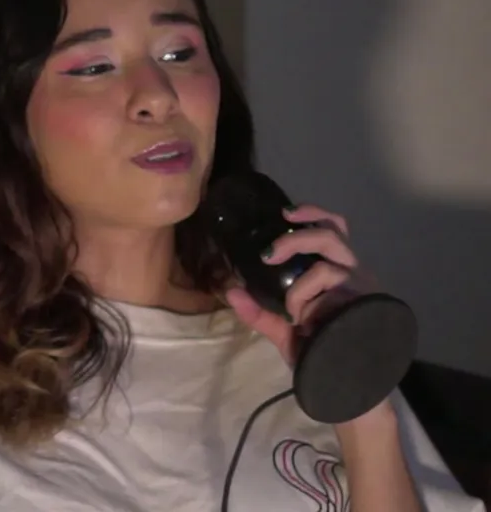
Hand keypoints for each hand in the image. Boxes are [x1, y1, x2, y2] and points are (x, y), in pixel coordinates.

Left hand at [224, 204, 376, 366]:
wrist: (348, 382)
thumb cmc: (321, 352)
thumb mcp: (284, 331)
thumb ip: (260, 312)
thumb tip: (230, 292)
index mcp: (338, 271)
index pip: (333, 229)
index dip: (313, 214)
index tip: (285, 212)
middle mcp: (353, 271)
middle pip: (331, 232)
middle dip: (296, 236)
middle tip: (270, 253)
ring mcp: (360, 283)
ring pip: (331, 256)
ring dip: (300, 280)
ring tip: (291, 307)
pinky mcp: (363, 297)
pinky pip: (327, 283)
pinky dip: (306, 298)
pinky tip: (304, 321)